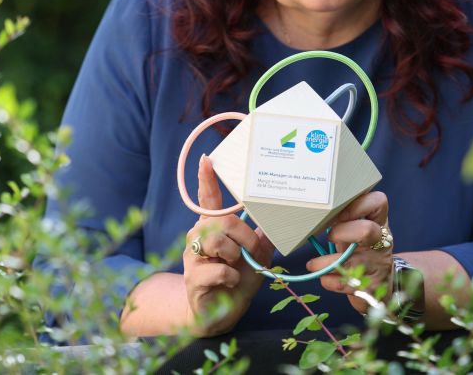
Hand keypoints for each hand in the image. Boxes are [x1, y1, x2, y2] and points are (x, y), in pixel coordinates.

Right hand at [182, 155, 274, 335]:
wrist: (219, 313)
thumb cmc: (235, 280)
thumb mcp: (256, 257)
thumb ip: (262, 237)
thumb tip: (280, 217)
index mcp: (212, 228)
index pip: (207, 199)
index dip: (207, 179)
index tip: (207, 159)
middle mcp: (198, 237)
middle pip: (221, 221)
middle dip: (244, 236)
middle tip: (251, 250)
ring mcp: (192, 257)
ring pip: (216, 241)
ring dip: (235, 255)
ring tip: (236, 266)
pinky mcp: (192, 278)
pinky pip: (217, 269)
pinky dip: (230, 276)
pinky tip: (230, 281)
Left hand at [304, 190, 392, 313]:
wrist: (380, 284)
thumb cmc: (361, 251)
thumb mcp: (357, 231)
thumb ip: (343, 219)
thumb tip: (313, 210)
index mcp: (379, 222)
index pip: (378, 202)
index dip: (356, 205)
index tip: (337, 213)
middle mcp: (382, 242)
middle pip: (367, 230)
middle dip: (341, 232)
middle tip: (329, 237)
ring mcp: (378, 265)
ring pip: (352, 262)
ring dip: (326, 263)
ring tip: (312, 264)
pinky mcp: (371, 287)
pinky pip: (345, 283)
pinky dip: (329, 281)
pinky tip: (324, 278)